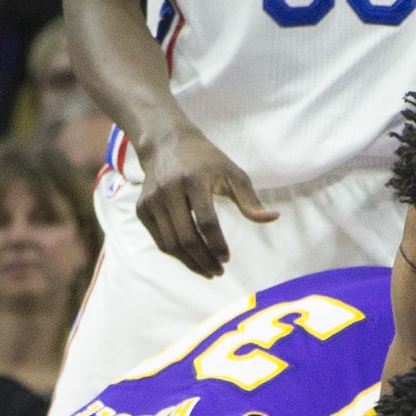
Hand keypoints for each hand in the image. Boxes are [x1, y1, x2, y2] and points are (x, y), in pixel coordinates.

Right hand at [135, 131, 279, 277]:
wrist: (165, 143)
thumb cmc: (206, 161)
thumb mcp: (231, 173)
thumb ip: (250, 199)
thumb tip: (273, 218)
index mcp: (193, 179)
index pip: (206, 221)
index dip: (217, 244)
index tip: (226, 259)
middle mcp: (169, 190)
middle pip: (186, 237)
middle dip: (204, 260)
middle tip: (218, 272)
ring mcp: (152, 200)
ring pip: (171, 244)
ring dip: (190, 263)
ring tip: (208, 271)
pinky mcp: (142, 209)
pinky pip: (161, 241)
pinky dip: (177, 255)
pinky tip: (192, 260)